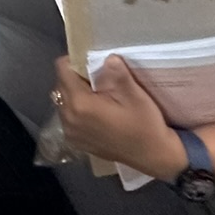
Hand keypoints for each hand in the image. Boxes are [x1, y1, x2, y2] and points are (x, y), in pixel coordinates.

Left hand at [52, 56, 186, 180]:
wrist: (153, 156)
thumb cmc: (144, 125)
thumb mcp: (134, 95)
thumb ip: (117, 73)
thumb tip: (107, 57)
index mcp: (79, 104)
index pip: (62, 70)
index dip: (75, 61)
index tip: (92, 63)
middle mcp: (68, 118)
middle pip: (61, 85)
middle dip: (75, 77)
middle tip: (98, 78)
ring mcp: (70, 133)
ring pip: (63, 101)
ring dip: (75, 94)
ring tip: (98, 96)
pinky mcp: (76, 142)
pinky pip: (68, 117)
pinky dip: (77, 110)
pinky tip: (96, 112)